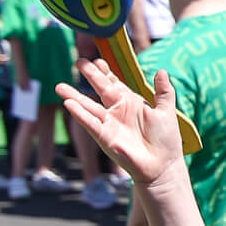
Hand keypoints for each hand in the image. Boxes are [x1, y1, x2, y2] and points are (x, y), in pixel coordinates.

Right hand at [59, 58, 184, 188]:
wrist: (163, 166)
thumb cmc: (165, 141)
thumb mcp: (166, 111)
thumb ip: (164, 91)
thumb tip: (162, 70)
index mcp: (130, 103)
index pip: (114, 83)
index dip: (105, 72)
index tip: (98, 60)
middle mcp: (117, 111)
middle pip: (99, 89)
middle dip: (90, 76)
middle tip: (79, 61)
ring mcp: (109, 124)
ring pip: (88, 107)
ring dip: (74, 97)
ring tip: (59, 87)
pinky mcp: (106, 138)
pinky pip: (90, 124)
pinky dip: (80, 115)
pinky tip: (69, 105)